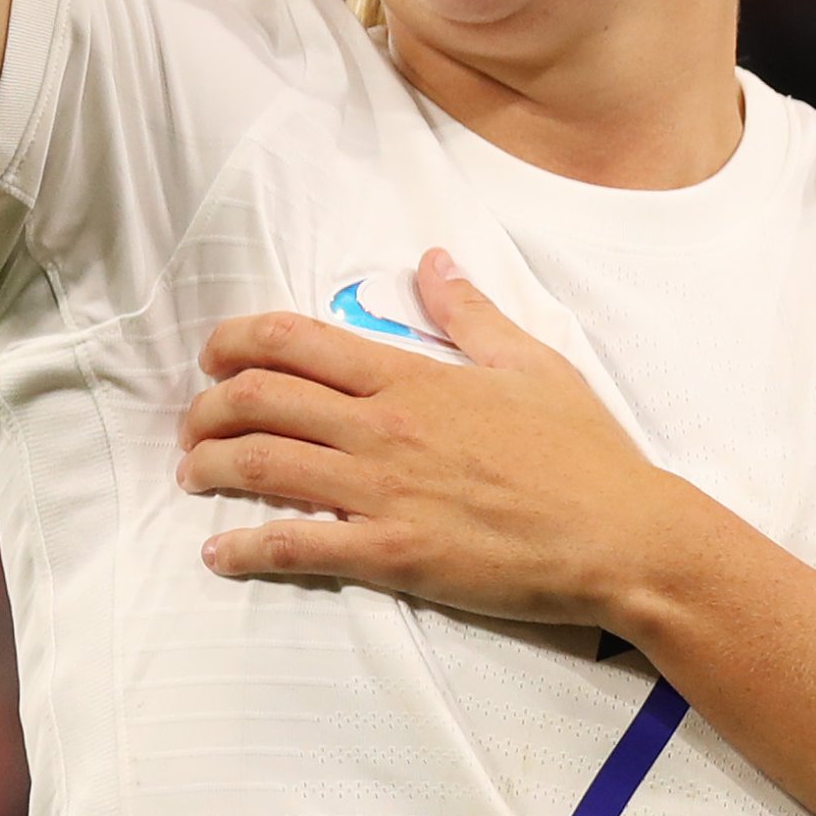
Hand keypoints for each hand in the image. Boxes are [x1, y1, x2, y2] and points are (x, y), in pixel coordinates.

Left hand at [178, 251, 701, 629]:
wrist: (623, 536)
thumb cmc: (584, 452)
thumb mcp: (531, 362)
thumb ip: (469, 312)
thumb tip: (432, 260)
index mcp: (413, 376)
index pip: (295, 341)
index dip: (235, 342)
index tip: (214, 357)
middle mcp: (386, 427)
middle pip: (261, 400)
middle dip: (207, 407)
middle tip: (196, 423)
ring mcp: (386, 492)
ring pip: (264, 467)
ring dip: (210, 468)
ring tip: (193, 475)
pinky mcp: (395, 555)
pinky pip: (299, 547)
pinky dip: (246, 550)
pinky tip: (219, 555)